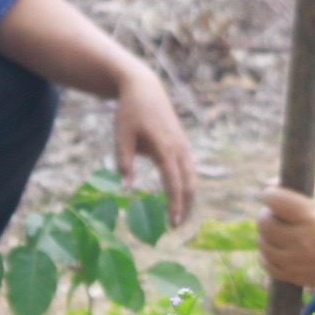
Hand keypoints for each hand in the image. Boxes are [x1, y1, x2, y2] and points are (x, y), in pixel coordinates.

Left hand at [115, 68, 196, 225]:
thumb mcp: (121, 137)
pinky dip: (188, 184)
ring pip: (193, 176)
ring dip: (190, 197)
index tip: (173, 223)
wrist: (144, 87)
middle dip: (186, 206)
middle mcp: (179, 147)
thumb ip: (124, 163)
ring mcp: (183, 144)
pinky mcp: (181, 142)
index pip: (174, 183)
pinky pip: (190, 167)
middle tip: (177, 226)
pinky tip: (182, 195)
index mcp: (164, 148)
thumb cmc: (129, 112)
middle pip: (190, 183)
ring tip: (182, 215)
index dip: (175, 205)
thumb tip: (124, 190)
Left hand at [258, 184, 314, 287]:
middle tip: (276, 214)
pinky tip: (277, 248)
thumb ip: (297, 187)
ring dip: (266, 235)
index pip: (274, 199)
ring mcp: (297, 261)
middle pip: (264, 222)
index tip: (272, 194)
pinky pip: (266, 264)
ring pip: (263, 244)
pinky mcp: (294, 276)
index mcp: (311, 216)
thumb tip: (269, 184)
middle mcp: (303, 239)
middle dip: (267, 215)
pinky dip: (268, 255)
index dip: (270, 194)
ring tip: (278, 231)